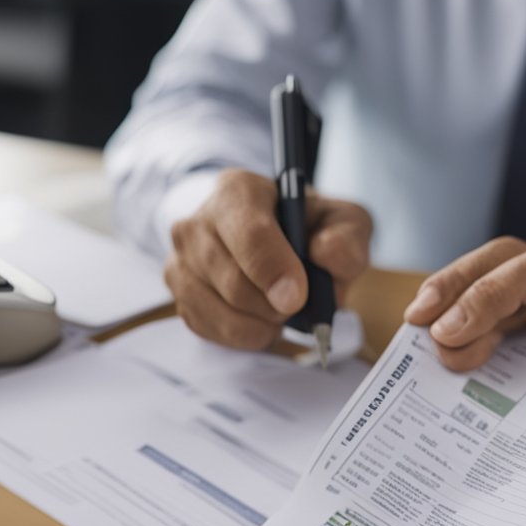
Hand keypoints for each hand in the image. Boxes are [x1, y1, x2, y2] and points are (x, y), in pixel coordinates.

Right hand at [166, 168, 371, 348]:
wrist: (272, 239)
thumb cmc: (306, 228)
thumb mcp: (341, 221)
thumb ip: (347, 236)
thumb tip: (325, 254)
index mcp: (237, 191)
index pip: (249, 234)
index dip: (274, 270)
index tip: (297, 297)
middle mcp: (197, 222)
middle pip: (234, 282)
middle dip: (274, 306)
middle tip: (297, 305)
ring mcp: (180, 261)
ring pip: (220, 311)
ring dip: (261, 323)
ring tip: (279, 310)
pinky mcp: (178, 296)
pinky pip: (211, 330)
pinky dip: (244, 334)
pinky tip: (260, 319)